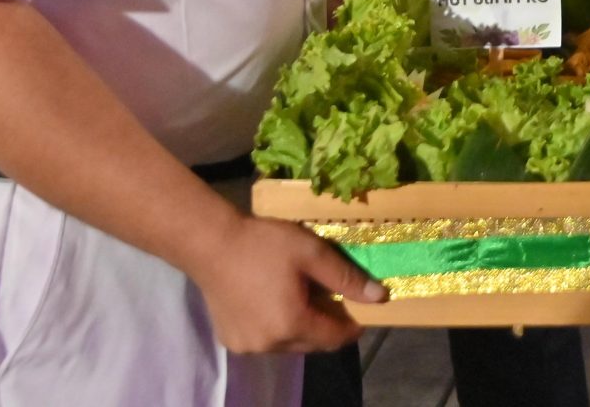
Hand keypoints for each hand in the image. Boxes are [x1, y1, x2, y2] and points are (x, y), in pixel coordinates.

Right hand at [186, 211, 384, 353]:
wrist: (210, 244)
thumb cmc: (264, 244)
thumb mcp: (312, 253)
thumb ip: (346, 278)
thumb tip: (379, 297)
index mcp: (292, 324)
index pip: (334, 339)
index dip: (352, 327)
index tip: (361, 312)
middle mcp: (270, 345)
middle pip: (312, 344)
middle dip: (327, 326)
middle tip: (332, 299)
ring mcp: (247, 346)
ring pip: (289, 344)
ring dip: (302, 328)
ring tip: (303, 297)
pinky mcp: (231, 340)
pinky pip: (266, 341)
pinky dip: (277, 328)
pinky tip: (275, 302)